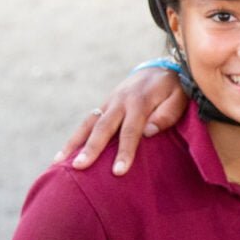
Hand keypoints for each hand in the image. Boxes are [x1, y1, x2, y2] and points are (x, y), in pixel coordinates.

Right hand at [54, 68, 187, 174]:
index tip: (118, 171)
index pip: (131, 130)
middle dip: (91, 148)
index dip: (125, 151)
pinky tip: (64, 153)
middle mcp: (120, 101)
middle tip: (80, 167)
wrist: (160, 68)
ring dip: (74, 142)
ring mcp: (109, 102)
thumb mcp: (180, 97)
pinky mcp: (104, 105)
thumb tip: (149, 132)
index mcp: (140, 101)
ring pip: (89, 123)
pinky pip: (88, 121)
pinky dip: (75, 137)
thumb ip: (168, 113)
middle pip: (103, 127)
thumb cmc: (174, 88)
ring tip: (59, 162)